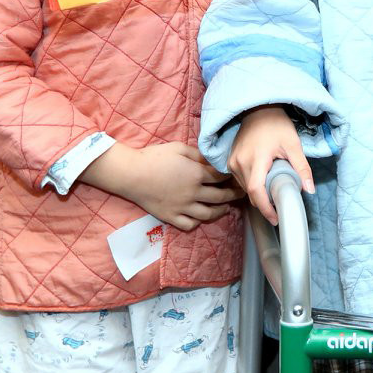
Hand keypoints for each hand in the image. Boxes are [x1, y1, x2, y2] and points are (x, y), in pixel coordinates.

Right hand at [79, 142, 240, 231]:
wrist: (131, 174)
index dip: (230, 176)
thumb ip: (198, 154)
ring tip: (226, 208)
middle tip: (240, 193)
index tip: (236, 175)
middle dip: (233, 194)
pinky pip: (189, 224)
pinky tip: (201, 217)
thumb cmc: (155, 157)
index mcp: (196, 174)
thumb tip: (212, 159)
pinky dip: (198, 222)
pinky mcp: (170, 217)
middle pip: (220, 197)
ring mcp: (182, 207)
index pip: (221, 177)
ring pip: (208, 214)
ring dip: (220, 211)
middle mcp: (193, 193)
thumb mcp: (179, 148)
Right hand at [227, 106, 313, 224]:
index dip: (265, 208)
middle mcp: (240, 162)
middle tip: (279, 204)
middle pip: (251, 193)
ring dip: (258, 193)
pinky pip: (240, 180)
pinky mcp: (230, 160)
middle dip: (265, 203)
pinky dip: (251, 184)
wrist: (258, 108)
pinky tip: (263, 179)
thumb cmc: (277, 124)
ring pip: (245, 188)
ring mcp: (233, 161)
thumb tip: (310, 190)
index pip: (257, 191)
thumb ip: (302, 168)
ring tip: (272, 189)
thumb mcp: (293, 145)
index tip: (276, 218)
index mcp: (256, 159)